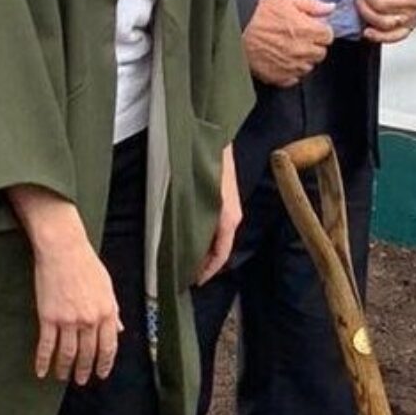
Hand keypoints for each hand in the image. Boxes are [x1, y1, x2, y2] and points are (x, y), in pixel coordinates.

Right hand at [7, 185, 121, 386]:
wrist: (63, 249)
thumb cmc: (86, 264)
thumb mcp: (107, 286)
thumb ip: (113, 310)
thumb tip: (120, 329)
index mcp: (107, 312)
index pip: (109, 346)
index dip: (105, 363)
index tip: (101, 374)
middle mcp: (89, 319)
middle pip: (88, 353)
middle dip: (85, 370)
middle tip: (81, 380)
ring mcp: (68, 320)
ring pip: (67, 354)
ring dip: (65, 369)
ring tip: (62, 377)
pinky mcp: (48, 317)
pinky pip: (46, 346)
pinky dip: (43, 361)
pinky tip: (41, 371)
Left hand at [195, 143, 240, 284]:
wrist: (213, 131)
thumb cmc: (203, 160)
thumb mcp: (194, 193)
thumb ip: (190, 219)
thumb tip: (182, 247)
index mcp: (227, 217)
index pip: (221, 254)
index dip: (207, 271)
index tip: (193, 283)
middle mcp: (232, 214)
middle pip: (220, 247)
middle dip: (204, 263)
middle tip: (183, 274)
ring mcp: (230, 205)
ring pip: (218, 236)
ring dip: (204, 249)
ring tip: (185, 257)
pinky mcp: (224, 196)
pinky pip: (218, 224)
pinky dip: (207, 235)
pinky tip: (192, 233)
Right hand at [244, 0, 333, 88]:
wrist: (236, 29)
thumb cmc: (260, 13)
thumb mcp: (287, 0)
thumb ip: (312, 5)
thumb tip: (330, 8)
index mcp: (308, 31)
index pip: (328, 36)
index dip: (320, 30)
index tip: (311, 28)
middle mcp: (303, 51)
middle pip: (320, 53)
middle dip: (313, 45)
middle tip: (299, 37)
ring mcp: (291, 66)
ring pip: (308, 67)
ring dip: (302, 59)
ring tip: (287, 48)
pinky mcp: (279, 77)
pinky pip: (293, 78)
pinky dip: (290, 72)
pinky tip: (281, 60)